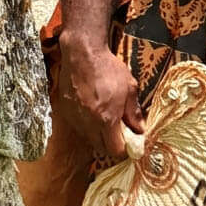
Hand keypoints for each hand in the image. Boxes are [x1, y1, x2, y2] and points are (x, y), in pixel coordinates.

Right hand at [57, 33, 143, 157]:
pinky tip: (94, 110)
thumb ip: (133, 112)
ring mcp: (75, 119)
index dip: (124, 150)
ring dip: (99, 135)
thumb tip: (140, 129)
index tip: (130, 144)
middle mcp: (88, 124)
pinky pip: (79, 127)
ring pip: (89, 138)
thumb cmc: (109, 70)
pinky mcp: (66, 113)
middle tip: (120, 134)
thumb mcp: (129, 88)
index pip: (114, 149)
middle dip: (111, 145)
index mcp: (106, 119)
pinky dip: (88, 125)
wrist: (82, 56)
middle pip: (100, 148)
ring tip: (107, 118)